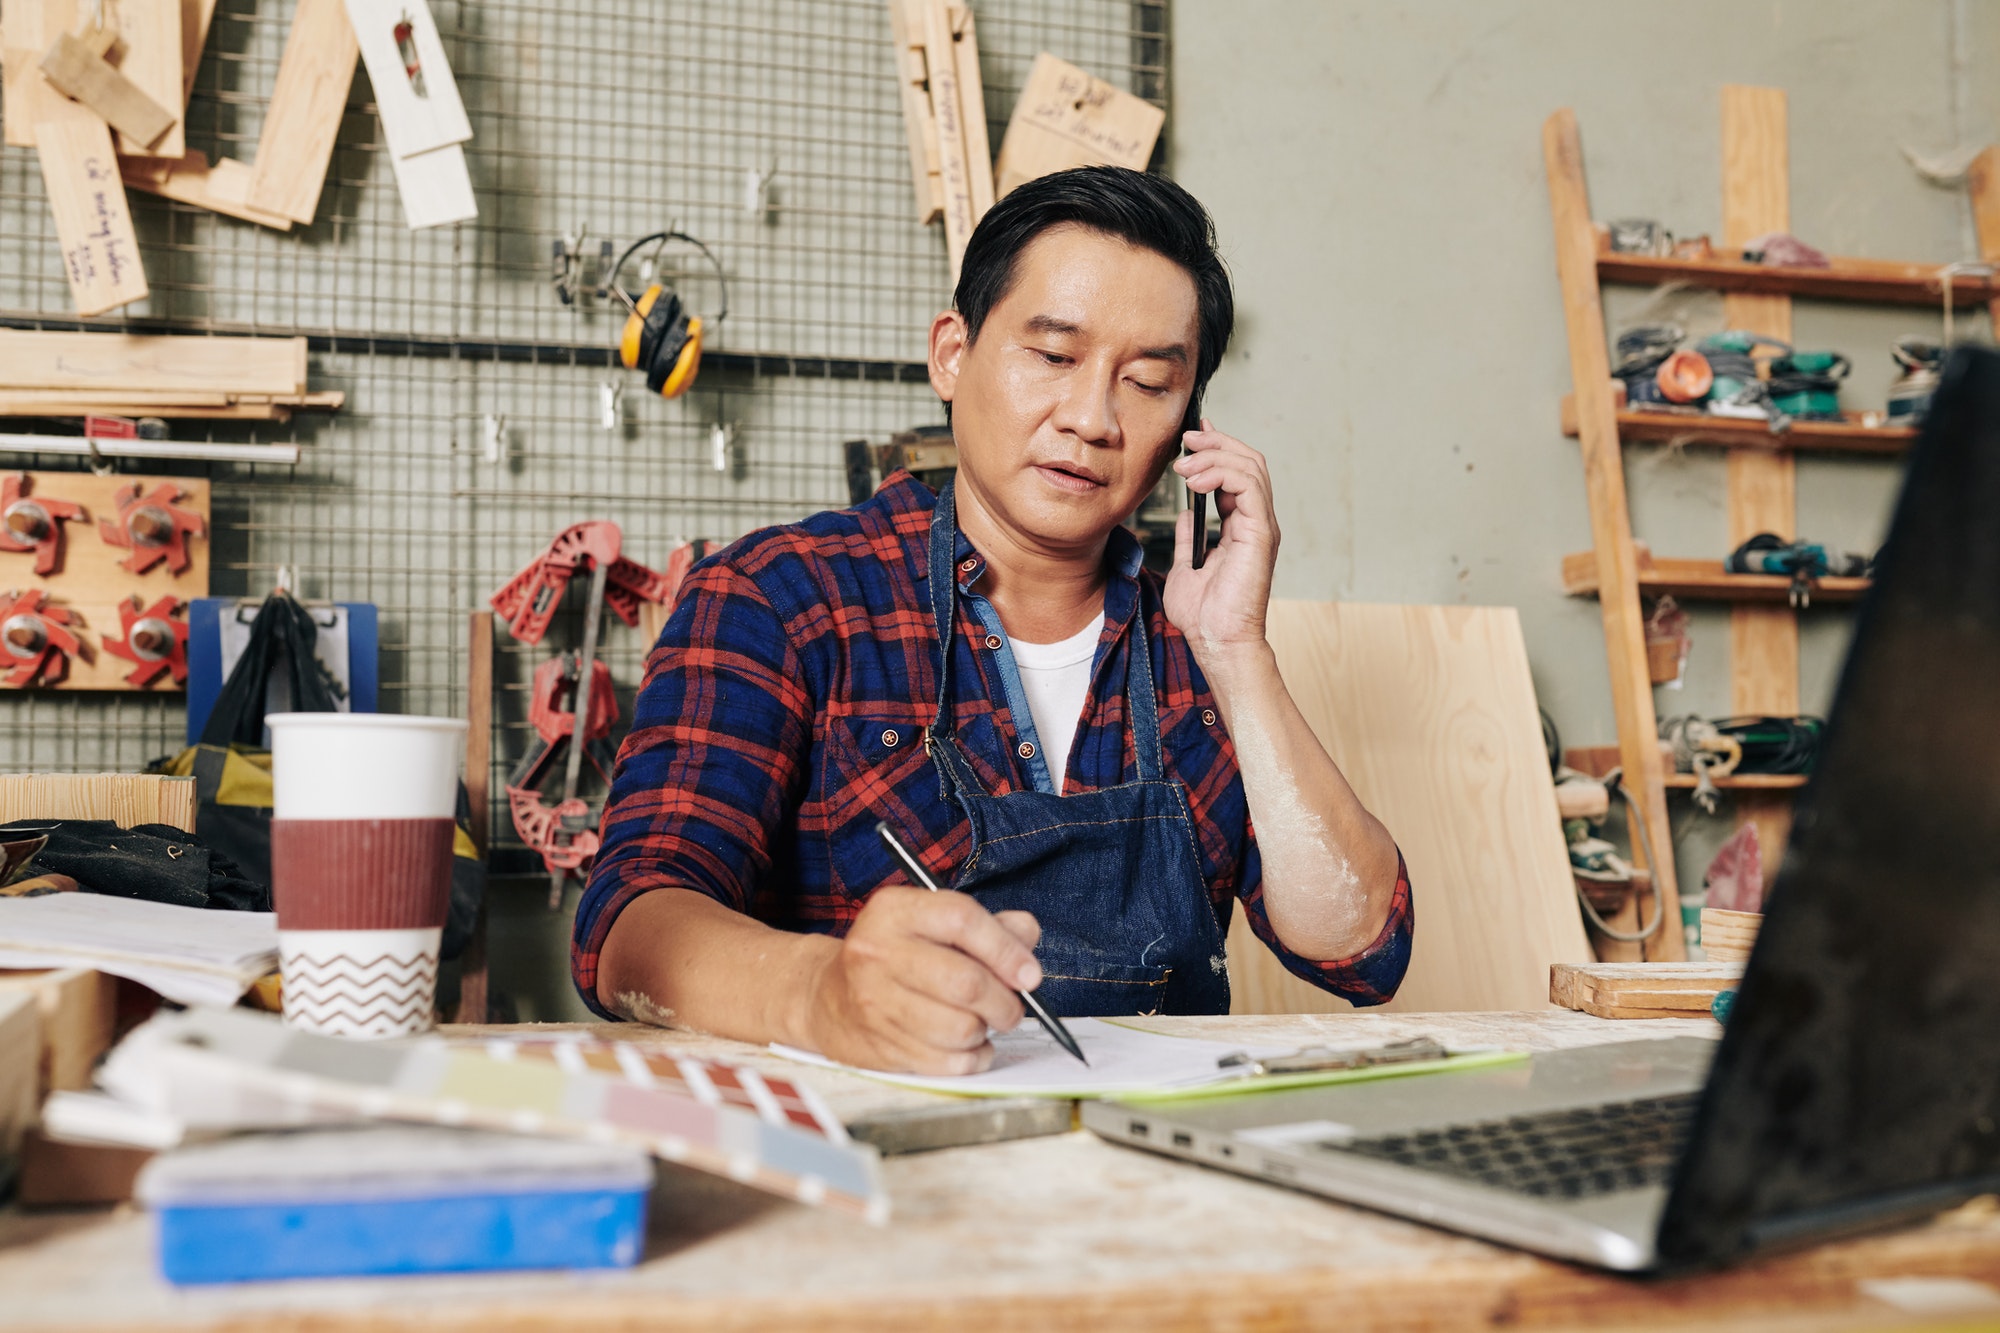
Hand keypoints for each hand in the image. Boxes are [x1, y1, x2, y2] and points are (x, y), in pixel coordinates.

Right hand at [802, 886, 1042, 1074]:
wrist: (828, 996)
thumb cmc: (895, 956)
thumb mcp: (932, 924)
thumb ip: (988, 925)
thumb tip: (1026, 936)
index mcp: (894, 911)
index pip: (961, 920)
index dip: (1005, 949)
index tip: (1030, 974)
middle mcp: (877, 952)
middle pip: (965, 982)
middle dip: (1004, 1001)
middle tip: (1012, 1007)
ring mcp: (874, 1001)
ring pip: (960, 1028)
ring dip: (985, 1031)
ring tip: (981, 1022)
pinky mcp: (879, 1046)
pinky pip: (949, 1062)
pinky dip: (972, 1058)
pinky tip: (966, 1045)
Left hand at [1164, 420, 1279, 666]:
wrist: (1216, 640)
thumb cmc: (1205, 616)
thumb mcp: (1185, 566)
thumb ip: (1189, 538)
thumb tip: (1185, 516)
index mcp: (1242, 527)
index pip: (1237, 474)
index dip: (1217, 450)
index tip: (1191, 438)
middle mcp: (1256, 522)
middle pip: (1248, 462)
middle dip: (1216, 443)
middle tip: (1186, 439)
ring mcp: (1261, 526)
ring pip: (1250, 467)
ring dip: (1214, 456)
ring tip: (1184, 464)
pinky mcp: (1260, 533)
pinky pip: (1248, 486)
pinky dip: (1221, 474)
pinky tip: (1196, 480)